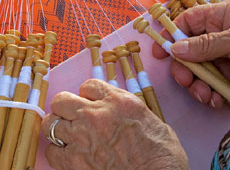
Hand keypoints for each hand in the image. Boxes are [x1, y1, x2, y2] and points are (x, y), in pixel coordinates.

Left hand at [42, 79, 188, 169]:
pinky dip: (58, 151)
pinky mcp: (75, 162)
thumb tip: (117, 109)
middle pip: (62, 100)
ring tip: (71, 136)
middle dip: (66, 106)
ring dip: (60, 128)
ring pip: (51, 122)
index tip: (91, 103)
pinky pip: (52, 151)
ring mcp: (82, 137)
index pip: (88, 86)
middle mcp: (96, 114)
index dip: (88, 94)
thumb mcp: (147, 116)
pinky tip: (71, 154)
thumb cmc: (160, 151)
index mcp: (118, 101)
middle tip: (75, 116)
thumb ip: (126, 107)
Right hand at [153, 0, 229, 107]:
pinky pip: (208, 86)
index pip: (188, 22)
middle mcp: (217, 38)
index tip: (160, 51)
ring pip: (195, 71)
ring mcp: (221, 60)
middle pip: (187, 51)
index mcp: (220, 18)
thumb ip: (205, 45)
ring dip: (195, 85)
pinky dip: (208, 94)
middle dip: (183, 67)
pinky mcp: (226, 78)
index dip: (172, 34)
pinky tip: (216, 99)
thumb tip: (175, 49)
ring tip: (204, 94)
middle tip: (184, 79)